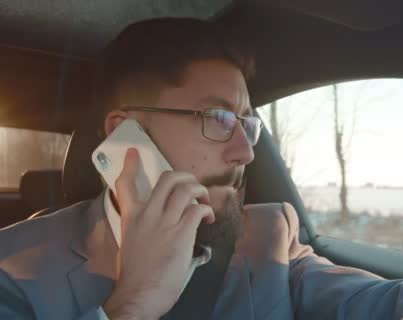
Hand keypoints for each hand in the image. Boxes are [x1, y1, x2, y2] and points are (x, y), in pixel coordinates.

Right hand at [103, 148, 214, 319]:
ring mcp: (165, 222)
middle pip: (168, 178)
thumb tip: (158, 226)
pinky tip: (208, 218)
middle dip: (185, 176)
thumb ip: (141, 228)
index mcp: (131, 217)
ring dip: (200, 191)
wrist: (139, 295)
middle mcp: (147, 215)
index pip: (125, 185)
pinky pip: (198, 209)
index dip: (130, 166)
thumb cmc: (135, 276)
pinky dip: (206, 210)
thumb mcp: (129, 244)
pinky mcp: (182, 233)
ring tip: (203, 201)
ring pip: (186, 189)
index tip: (134, 153)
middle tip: (192, 184)